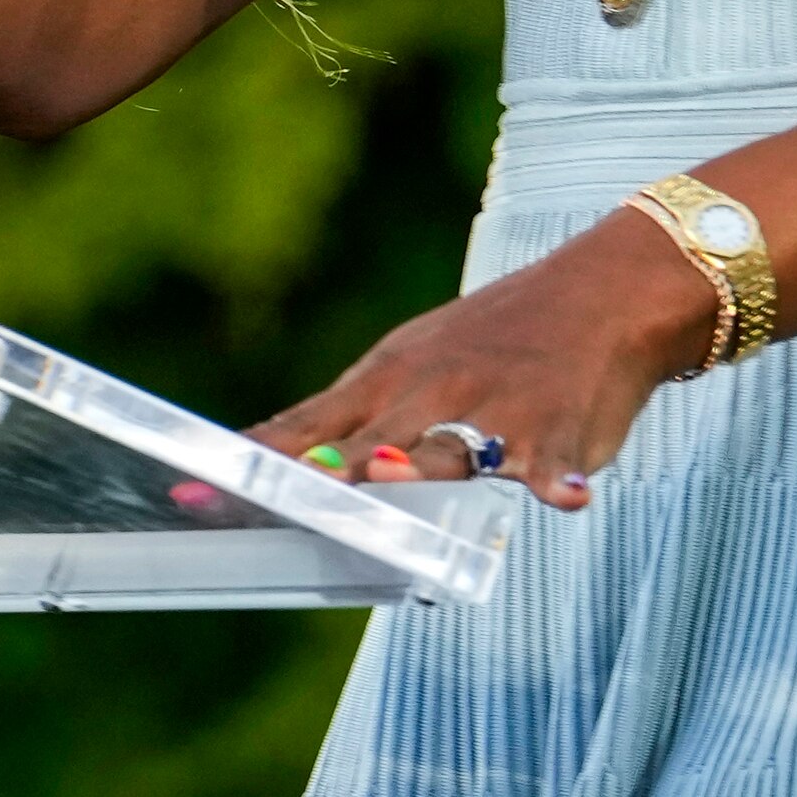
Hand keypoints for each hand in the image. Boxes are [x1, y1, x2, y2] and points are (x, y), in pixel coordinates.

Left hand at [252, 209, 722, 512]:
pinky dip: (558, 477)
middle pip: (367, 444)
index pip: (305, 430)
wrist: (601, 294)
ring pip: (451, 446)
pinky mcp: (557, 429)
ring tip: (392, 473)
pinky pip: (556, 461)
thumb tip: (257, 452)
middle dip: (325, 476)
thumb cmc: (490, 340)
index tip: (195, 496)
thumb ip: (337, 418)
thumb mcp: (405, 363)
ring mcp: (493, 410)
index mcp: (384, 381)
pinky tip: (564, 496)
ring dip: (421, 461)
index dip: (252, 466)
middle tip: (281, 502)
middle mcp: (430, 394)